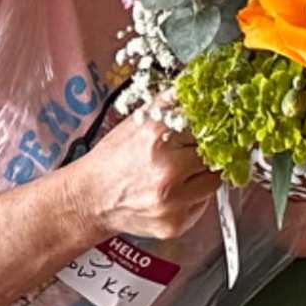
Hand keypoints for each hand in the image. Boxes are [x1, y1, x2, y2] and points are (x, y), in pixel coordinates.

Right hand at [62, 104, 219, 246]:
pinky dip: (194, 196)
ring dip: (204, 174)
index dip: (210, 124)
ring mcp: (172, 202)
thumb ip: (173, 100)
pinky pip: (203, 204)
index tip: (212, 126)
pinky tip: (174, 190)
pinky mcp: (175, 224)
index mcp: (158, 136)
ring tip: (182, 171)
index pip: (209, 124)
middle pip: (216, 153)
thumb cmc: (114, 157)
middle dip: (207, 149)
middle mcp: (167, 170)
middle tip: (191, 151)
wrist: (90, 198)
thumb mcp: (139, 119)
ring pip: (215, 180)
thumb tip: (201, 80)